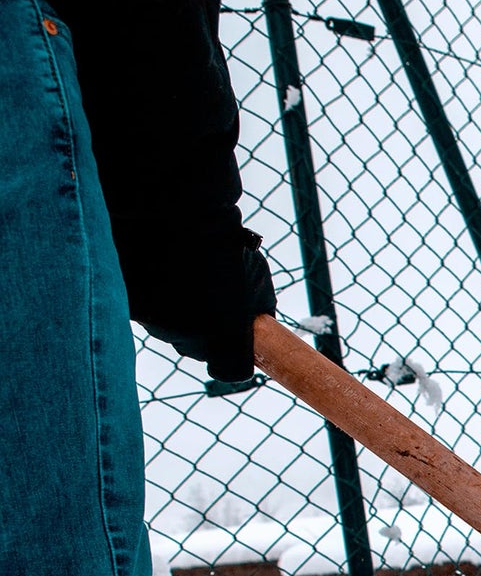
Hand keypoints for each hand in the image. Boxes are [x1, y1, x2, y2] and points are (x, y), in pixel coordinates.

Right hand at [131, 227, 277, 381]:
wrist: (172, 206)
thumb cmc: (223, 241)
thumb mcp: (257, 278)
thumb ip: (256, 310)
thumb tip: (254, 322)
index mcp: (222, 337)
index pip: (230, 369)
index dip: (233, 356)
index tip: (234, 342)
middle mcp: (185, 338)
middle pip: (195, 347)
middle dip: (202, 328)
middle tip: (206, 294)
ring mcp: (153, 322)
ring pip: (168, 327)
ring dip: (173, 309)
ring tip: (179, 273)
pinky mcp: (127, 304)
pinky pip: (145, 308)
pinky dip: (151, 294)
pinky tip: (157, 267)